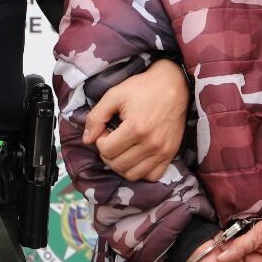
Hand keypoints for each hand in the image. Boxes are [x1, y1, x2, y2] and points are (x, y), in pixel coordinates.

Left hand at [85, 57, 190, 181]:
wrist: (174, 85)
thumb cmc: (143, 88)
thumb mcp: (114, 95)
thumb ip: (96, 117)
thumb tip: (86, 140)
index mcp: (135, 128)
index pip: (106, 150)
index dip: (100, 141)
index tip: (105, 130)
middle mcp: (150, 143)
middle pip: (117, 165)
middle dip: (108, 153)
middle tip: (113, 138)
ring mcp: (162, 151)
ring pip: (132, 175)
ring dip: (122, 165)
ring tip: (123, 148)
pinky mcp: (171, 154)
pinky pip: (152, 176)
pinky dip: (141, 171)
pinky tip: (137, 157)